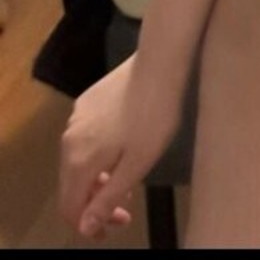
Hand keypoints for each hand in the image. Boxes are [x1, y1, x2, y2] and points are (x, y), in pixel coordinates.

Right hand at [59, 53, 182, 241]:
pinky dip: (99, 156)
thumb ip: (108, 198)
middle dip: (95, 204)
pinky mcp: (87, 102)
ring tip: (127, 183)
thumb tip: (85, 226)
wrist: (158, 63)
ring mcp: (76, 118)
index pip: (70, 207)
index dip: (89, 225)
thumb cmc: (154, 116)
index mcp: (78, 160)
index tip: (113, 229)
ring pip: (78, 162)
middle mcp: (69, 140)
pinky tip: (122, 152)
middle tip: (125, 212)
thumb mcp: (137, 164)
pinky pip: (85, 140)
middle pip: (72, 185)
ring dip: (98, 180)